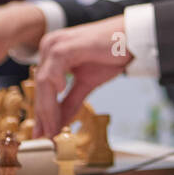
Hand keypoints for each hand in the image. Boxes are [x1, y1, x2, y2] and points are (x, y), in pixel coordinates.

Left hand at [32, 16, 131, 137]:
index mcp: (53, 54)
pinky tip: (60, 99)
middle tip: (45, 138)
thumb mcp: (87, 82)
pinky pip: (52, 73)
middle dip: (42, 115)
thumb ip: (71, 101)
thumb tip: (60, 124)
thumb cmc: (112, 54)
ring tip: (53, 129)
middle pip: (40, 87)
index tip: (44, 134)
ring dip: (47, 109)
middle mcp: (49, 47)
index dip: (43, 113)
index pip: (43, 87)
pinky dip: (53, 90)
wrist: (132, 37)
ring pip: (43, 82)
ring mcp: (56, 45)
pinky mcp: (65, 46)